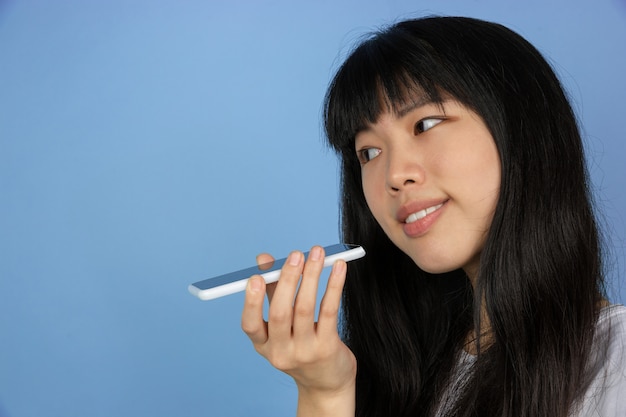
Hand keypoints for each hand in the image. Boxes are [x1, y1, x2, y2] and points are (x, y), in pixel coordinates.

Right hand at [241, 246, 355, 413]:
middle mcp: (281, 352)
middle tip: (296, 255)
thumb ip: (273, 290)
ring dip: (312, 276)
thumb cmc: (301, 344)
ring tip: (317, 253)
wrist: (326, 383)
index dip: (251, 302)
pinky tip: (339, 268)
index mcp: (263, 345)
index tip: (255, 277)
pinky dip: (333, 286)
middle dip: (288, 280)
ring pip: (305, 308)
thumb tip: (264, 258)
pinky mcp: (327, 348)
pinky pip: (329, 311)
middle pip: (280, 313)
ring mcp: (305, 352)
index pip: (250, 325)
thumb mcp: (282, 323)